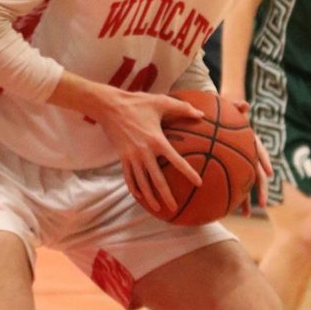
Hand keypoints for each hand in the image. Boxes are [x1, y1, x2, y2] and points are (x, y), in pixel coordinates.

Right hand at [93, 89, 204, 212]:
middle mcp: (144, 152)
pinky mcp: (122, 157)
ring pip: (141, 182)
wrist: (109, 106)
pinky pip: (128, 177)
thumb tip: (201, 114)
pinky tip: (139, 196)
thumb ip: (183, 108)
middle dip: (166, 195)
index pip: (176, 161)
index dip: (188, 173)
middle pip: (156, 179)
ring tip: (158, 208)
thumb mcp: (161, 102)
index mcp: (157, 140)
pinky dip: (134, 188)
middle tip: (175, 207)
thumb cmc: (136, 103)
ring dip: (149, 196)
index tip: (199, 183)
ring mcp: (131, 156)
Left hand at [229, 99, 269, 213]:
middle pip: (257, 174)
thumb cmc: (220, 112)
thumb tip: (245, 104)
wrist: (213, 118)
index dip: (264, 162)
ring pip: (246, 184)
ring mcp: (240, 164)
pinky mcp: (231, 170)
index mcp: (250, 142)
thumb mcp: (227, 107)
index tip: (268, 173)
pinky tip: (227, 210)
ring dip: (247, 200)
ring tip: (246, 215)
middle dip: (260, 190)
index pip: (259, 152)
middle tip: (262, 204)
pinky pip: (232, 184)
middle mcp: (248, 155)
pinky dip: (231, 197)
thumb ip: (235, 106)